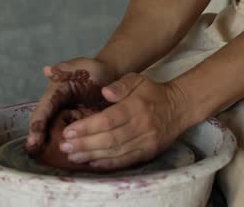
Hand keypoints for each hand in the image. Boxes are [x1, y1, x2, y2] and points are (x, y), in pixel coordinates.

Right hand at [25, 58, 116, 154]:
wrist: (111, 78)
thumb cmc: (95, 70)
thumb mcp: (82, 66)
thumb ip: (66, 69)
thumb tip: (48, 70)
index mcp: (55, 92)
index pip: (43, 109)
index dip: (37, 123)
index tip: (33, 138)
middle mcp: (56, 106)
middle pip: (44, 123)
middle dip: (37, 137)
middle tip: (33, 151)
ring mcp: (66, 117)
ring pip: (54, 132)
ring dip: (47, 145)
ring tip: (42, 158)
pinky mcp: (78, 125)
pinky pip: (70, 136)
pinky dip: (66, 146)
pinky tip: (66, 159)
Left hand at [57, 73, 191, 170]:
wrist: (178, 107)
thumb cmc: (151, 92)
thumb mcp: (137, 79)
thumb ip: (120, 84)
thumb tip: (105, 91)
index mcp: (136, 105)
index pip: (108, 119)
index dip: (87, 127)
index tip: (68, 132)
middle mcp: (141, 125)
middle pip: (109, 138)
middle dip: (84, 144)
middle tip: (64, 147)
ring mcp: (146, 141)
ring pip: (116, 151)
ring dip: (92, 155)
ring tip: (73, 156)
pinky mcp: (149, 152)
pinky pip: (127, 160)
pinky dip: (109, 164)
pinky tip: (93, 163)